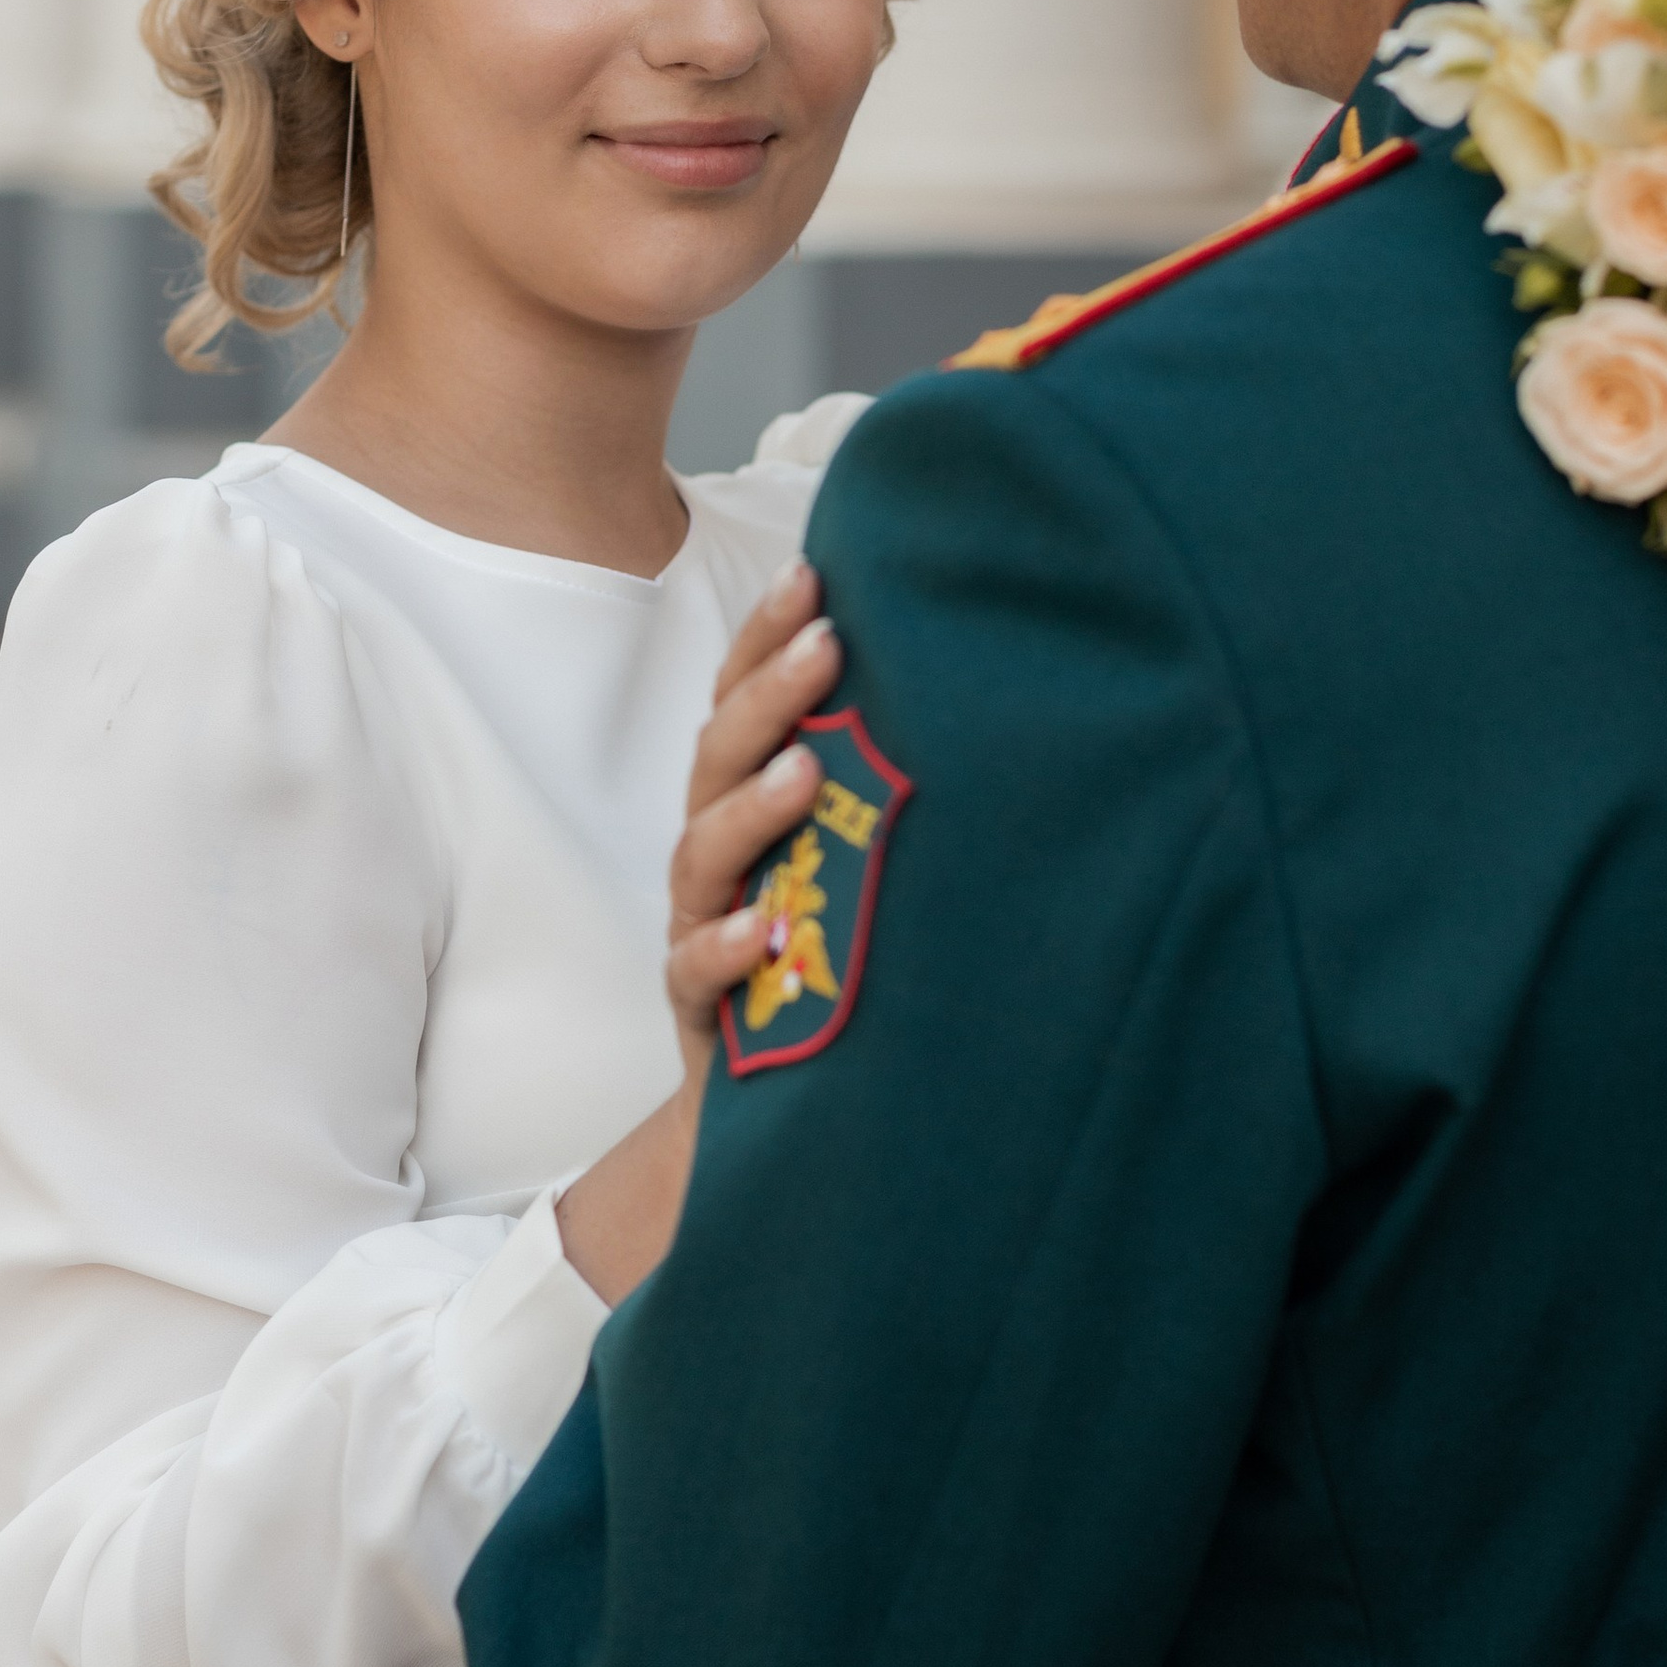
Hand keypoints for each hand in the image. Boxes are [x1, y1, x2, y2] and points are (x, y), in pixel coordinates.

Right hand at [663, 559, 843, 1092]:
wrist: (778, 1094)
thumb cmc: (831, 951)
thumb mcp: (857, 857)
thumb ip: (880, 782)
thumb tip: (968, 681)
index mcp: (747, 799)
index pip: (744, 700)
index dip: (768, 636)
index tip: (812, 572)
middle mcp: (718, 850)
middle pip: (720, 756)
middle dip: (771, 695)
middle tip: (828, 641)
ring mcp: (702, 921)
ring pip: (704, 851)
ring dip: (753, 806)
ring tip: (806, 770)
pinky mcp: (701, 1004)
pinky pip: (697, 969)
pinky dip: (723, 947)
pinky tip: (759, 929)